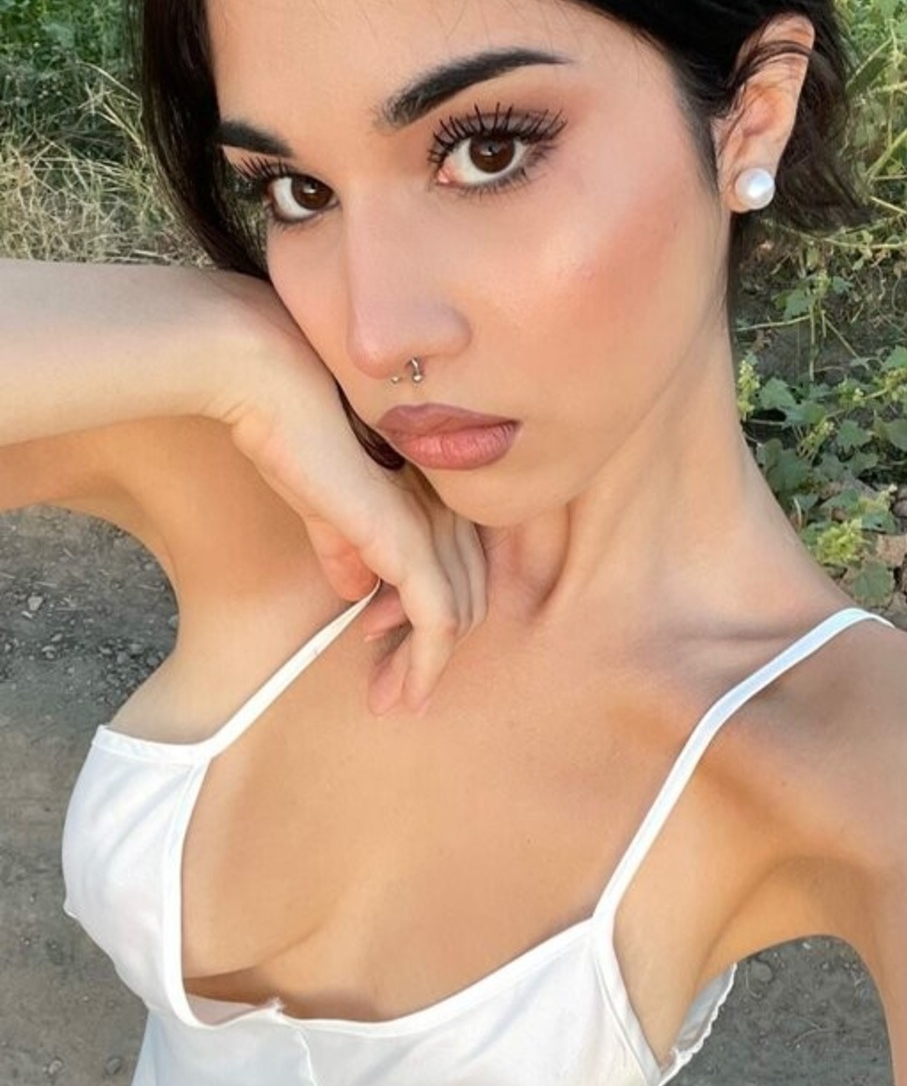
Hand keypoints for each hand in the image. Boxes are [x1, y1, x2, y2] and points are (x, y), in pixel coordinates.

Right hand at [202, 278, 487, 716]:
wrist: (267, 383)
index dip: (419, 614)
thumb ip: (344, 541)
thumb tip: (357, 588)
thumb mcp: (319, 498)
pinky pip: (440, 620)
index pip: (451, 562)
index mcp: (431, 483)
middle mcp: (445, 499)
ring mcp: (435, 518)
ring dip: (420, 668)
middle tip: (386, 695)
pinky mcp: (414, 542)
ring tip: (386, 701)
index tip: (377, 646)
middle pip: (462, 593)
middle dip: (422, 652)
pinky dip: (427, 664)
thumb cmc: (286, 422)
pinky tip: (406, 694)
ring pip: (455, 615)